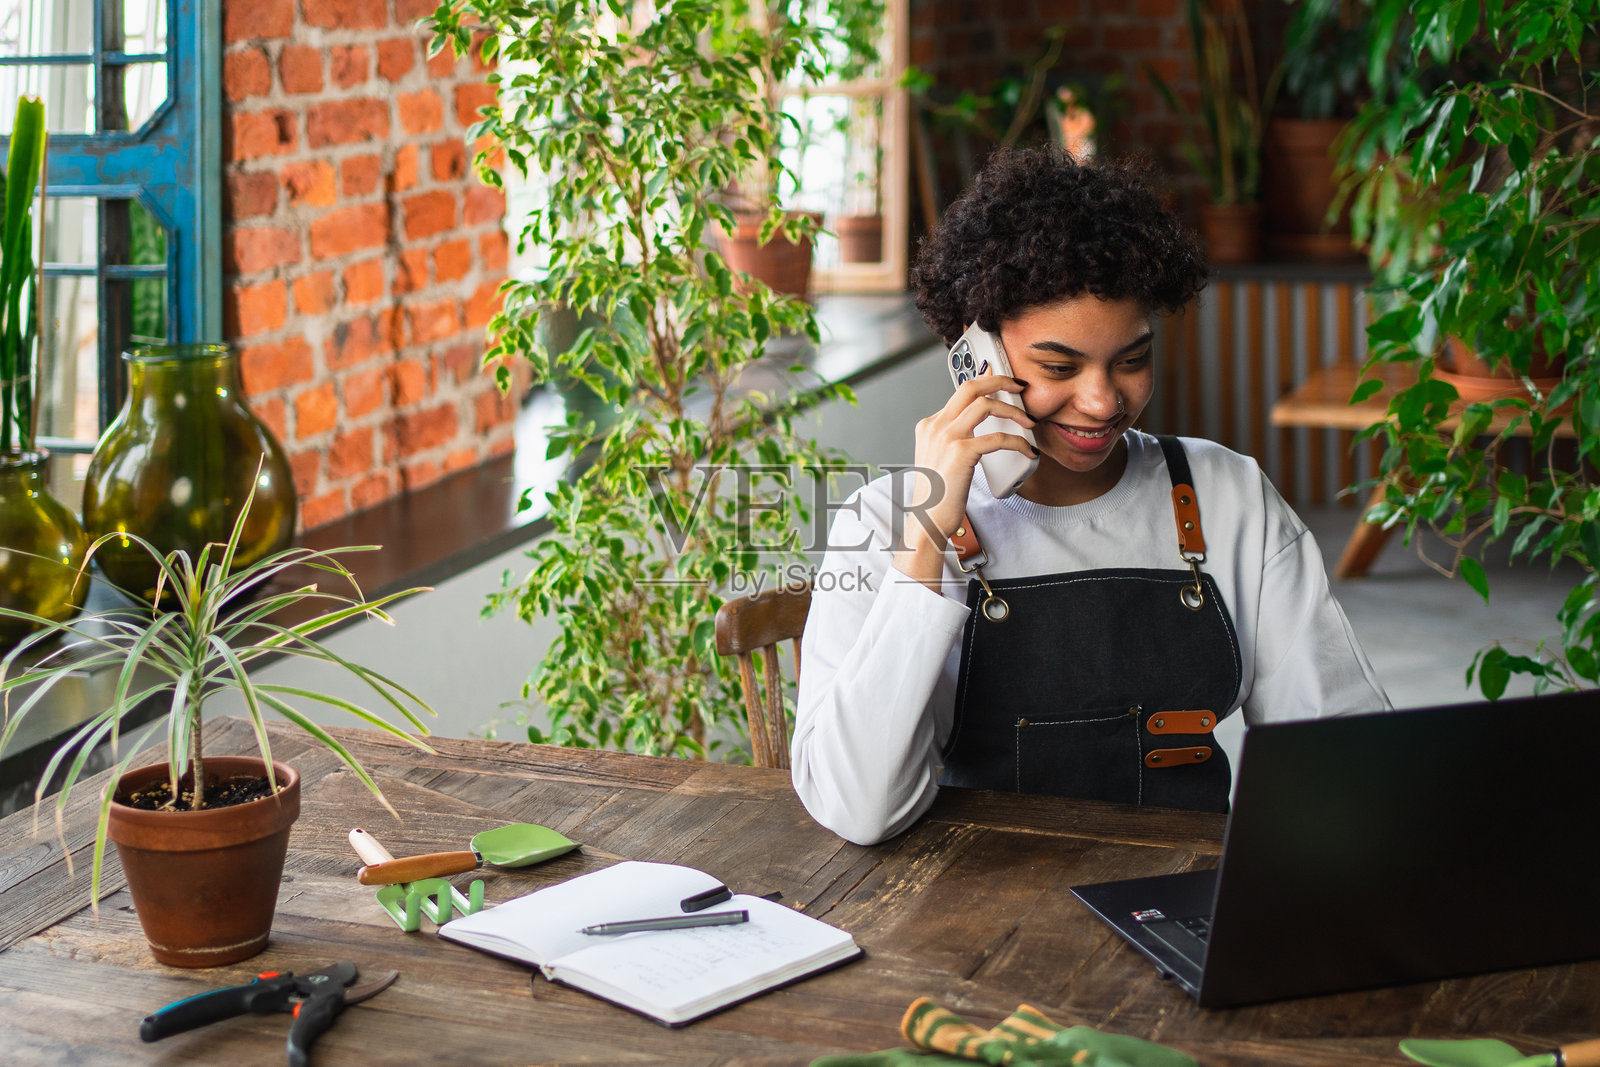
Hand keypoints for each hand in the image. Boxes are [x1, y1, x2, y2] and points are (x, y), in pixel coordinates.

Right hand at [894, 374, 1034, 587]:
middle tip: (1019, 386)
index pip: (960, 393)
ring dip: (1013, 410)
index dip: (985, 383)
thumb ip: (954, 438)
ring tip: (1029, 420)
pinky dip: (1018, 441)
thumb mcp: (940, 459)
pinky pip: (997, 437)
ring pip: (985, 405)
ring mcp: (946, 437)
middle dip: (999, 380)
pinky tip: (1028, 450)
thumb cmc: (938, 495)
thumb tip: (980, 426)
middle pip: (970, 387)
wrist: (927, 519)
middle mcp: (936, 426)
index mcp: (929, 425)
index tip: (1004, 382)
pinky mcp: (961, 452)